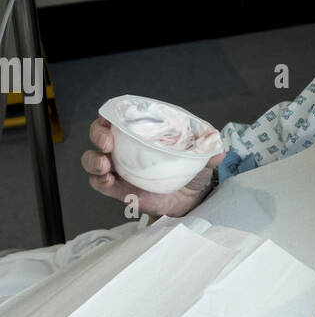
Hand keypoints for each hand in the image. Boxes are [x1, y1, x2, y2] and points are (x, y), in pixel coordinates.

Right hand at [81, 116, 223, 217]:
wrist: (192, 200)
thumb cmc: (191, 171)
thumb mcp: (202, 157)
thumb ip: (209, 150)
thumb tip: (218, 149)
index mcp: (141, 133)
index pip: (117, 117)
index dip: (109, 116)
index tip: (111, 119)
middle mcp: (125, 148)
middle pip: (99, 135)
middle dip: (98, 135)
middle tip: (107, 142)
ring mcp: (120, 169)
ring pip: (93, 160)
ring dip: (93, 160)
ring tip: (104, 165)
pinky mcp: (121, 190)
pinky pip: (101, 184)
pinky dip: (100, 181)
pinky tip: (108, 180)